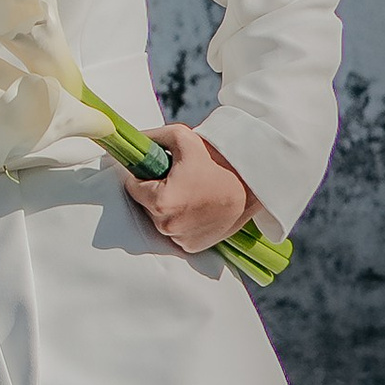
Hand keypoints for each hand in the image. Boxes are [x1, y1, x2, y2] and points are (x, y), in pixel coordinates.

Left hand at [122, 120, 253, 256]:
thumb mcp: (182, 137)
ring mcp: (180, 239)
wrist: (253, 185)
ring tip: (193, 191)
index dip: (145, 174)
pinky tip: (199, 207)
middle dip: (156, 190)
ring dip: (169, 206)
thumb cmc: (217, 160)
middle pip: (145, 204)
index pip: (133, 186)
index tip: (160, 169)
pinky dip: (183, 220)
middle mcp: (167, 226)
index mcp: (160, 202)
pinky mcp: (192, 247)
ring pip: (160, 218)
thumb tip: (131, 141)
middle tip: (180, 178)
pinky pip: (176, 232)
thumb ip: (150, 137)